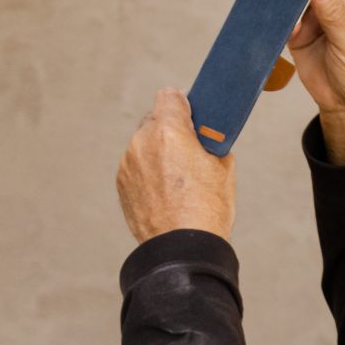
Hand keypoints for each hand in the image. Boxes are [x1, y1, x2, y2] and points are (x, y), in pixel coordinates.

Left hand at [117, 88, 236, 242]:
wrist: (183, 248)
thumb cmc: (207, 209)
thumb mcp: (223, 166)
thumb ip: (208, 140)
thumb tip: (202, 135)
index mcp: (169, 131)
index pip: (170, 96)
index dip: (183, 105)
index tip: (191, 117)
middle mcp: (142, 142)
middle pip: (155, 121)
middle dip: (170, 131)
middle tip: (188, 152)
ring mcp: (128, 164)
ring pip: (144, 145)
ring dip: (157, 153)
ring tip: (177, 180)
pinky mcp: (122, 184)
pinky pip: (136, 167)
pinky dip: (148, 173)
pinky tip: (164, 193)